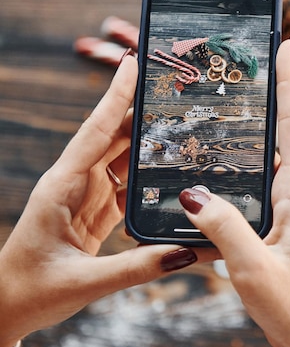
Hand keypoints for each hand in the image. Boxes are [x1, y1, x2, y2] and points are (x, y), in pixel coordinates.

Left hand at [0, 54, 212, 346]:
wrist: (7, 308)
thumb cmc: (30, 292)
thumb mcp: (84, 282)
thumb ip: (139, 267)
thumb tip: (186, 252)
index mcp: (61, 187)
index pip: (94, 132)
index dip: (116, 98)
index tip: (133, 65)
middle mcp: (74, 184)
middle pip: (113, 138)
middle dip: (141, 113)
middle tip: (173, 92)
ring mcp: (87, 196)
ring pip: (123, 159)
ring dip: (149, 143)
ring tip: (181, 127)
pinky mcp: (98, 211)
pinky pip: (128, 185)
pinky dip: (149, 176)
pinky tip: (170, 172)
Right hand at [178, 39, 289, 346]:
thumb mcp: (254, 268)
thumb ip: (224, 229)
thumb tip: (193, 194)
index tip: (286, 43)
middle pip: (287, 130)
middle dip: (276, 90)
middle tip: (258, 57)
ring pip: (274, 153)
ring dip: (264, 121)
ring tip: (243, 94)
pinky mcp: (280, 223)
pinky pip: (263, 180)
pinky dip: (250, 158)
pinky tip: (233, 157)